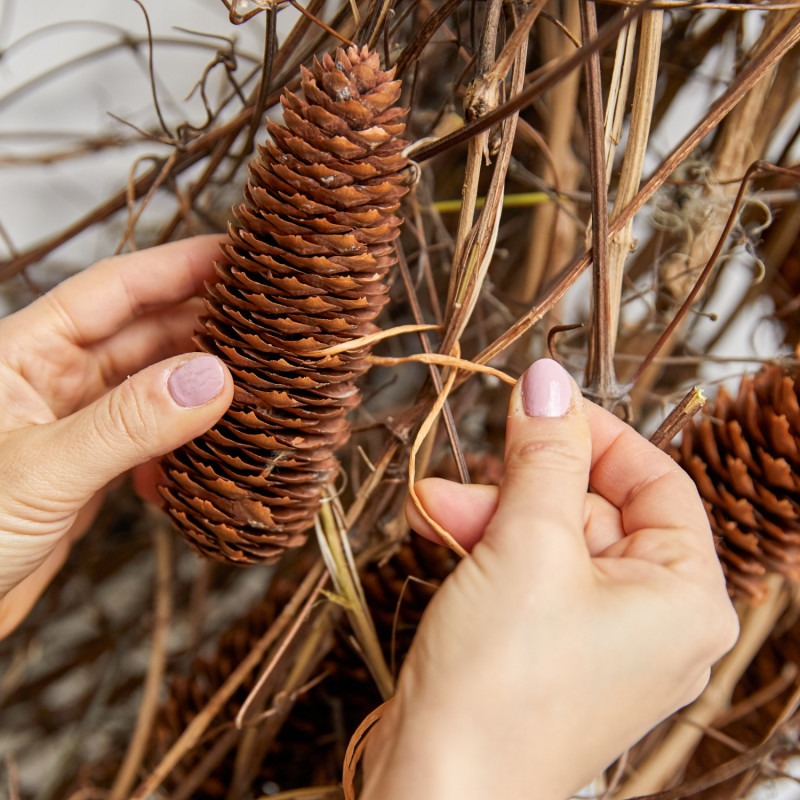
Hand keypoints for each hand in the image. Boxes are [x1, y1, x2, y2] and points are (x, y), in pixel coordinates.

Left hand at [0, 236, 232, 638]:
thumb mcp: (42, 468)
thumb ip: (128, 423)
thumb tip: (212, 379)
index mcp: (27, 349)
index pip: (117, 287)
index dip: (181, 265)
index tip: (243, 257)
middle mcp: (57, 377)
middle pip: (150, 335)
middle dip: (211, 333)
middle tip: (274, 333)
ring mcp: (79, 423)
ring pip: (160, 391)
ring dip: (206, 397)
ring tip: (257, 399)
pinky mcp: (94, 468)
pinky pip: (156, 443)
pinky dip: (185, 454)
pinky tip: (200, 472)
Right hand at [362, 358, 737, 799]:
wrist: (436, 790)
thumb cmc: (500, 680)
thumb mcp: (527, 543)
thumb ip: (544, 454)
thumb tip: (549, 378)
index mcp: (684, 598)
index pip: (656, 481)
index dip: (596, 433)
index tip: (539, 401)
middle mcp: (652, 621)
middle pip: (593, 508)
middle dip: (522, 480)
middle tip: (471, 458)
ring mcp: (599, 639)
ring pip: (550, 538)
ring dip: (490, 511)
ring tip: (433, 501)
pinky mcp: (550, 650)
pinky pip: (527, 573)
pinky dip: (484, 546)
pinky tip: (438, 528)